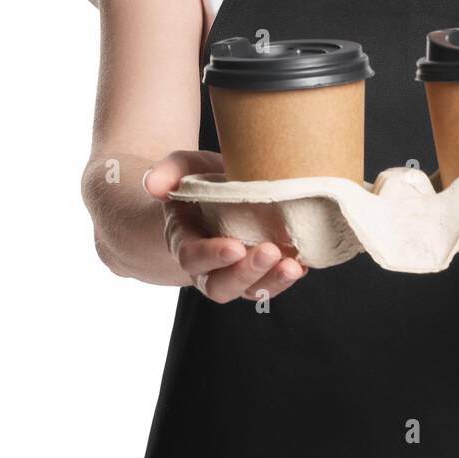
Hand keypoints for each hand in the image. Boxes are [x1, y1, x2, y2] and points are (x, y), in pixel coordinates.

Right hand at [143, 149, 308, 303]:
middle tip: (269, 253)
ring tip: (294, 267)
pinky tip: (305, 264)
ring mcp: (237, 271)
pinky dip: (287, 276)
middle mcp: (209, 264)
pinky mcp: (262, 269)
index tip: (234, 247)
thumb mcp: (185, 166)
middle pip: (220, 286)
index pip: (192, 256)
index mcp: (184, 240)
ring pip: (249, 291)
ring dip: (271, 281)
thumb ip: (168, 171)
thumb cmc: (201, 178)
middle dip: (245, 274)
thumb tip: (154, 185)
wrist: (219, 190)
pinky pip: (272, 282)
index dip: (211, 256)